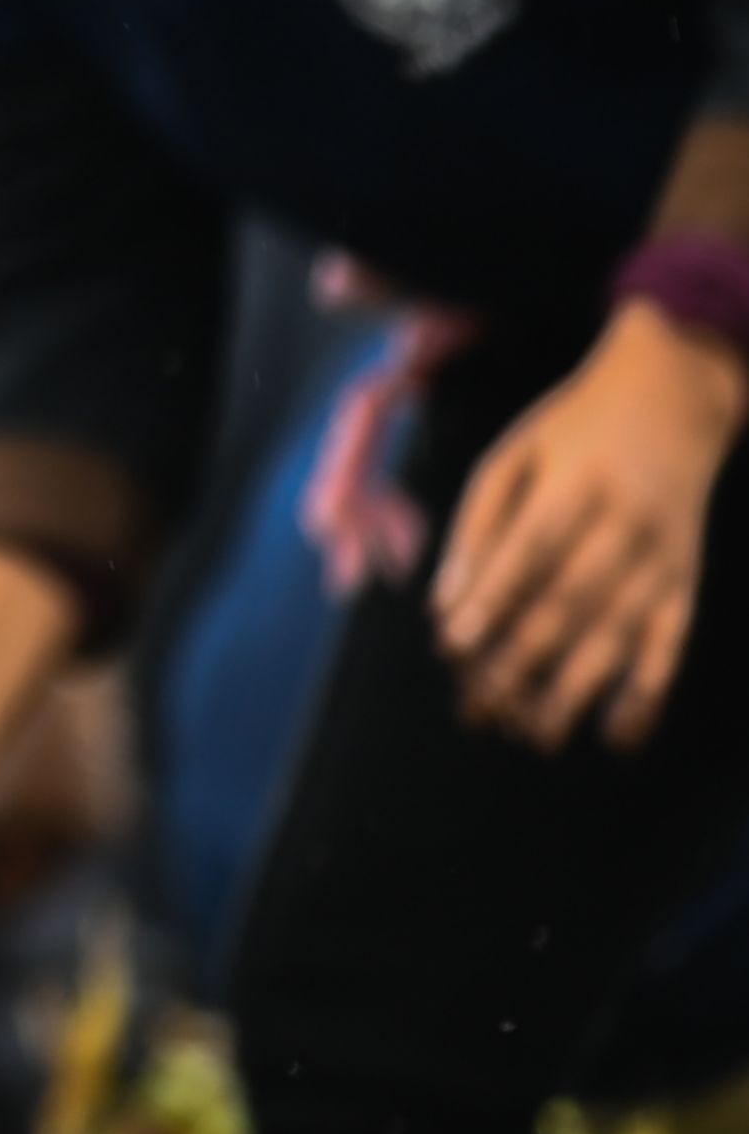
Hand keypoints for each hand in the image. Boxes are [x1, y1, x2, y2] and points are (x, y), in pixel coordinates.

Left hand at [436, 303, 745, 749]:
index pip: (530, 550)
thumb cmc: (571, 433)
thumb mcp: (512, 455)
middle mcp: (628, 523)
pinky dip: (649, 691)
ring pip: (620, 633)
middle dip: (523, 660)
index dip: (493, 600)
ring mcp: (665, 555)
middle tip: (479, 709)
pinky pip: (673, 642)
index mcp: (578, 483)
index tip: (453, 648)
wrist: (675, 398)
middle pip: (572, 602)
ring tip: (532, 735)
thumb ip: (477, 527)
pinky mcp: (689, 579)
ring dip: (576, 691)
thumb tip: (444, 608)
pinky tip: (619, 735)